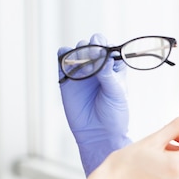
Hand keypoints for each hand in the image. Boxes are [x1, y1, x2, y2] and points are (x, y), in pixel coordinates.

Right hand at [58, 34, 131, 175]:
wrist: (98, 134)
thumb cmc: (114, 113)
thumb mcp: (116, 93)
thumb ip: (108, 75)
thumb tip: (104, 56)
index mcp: (114, 66)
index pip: (108, 47)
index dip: (103, 45)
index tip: (101, 52)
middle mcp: (98, 65)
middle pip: (91, 45)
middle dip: (90, 49)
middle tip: (91, 63)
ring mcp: (82, 71)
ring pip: (77, 50)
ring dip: (78, 53)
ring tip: (82, 69)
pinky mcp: (67, 80)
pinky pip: (62, 61)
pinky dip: (62, 57)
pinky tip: (66, 63)